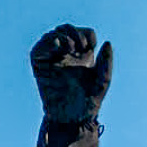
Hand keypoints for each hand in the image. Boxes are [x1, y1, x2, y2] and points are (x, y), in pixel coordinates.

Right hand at [30, 23, 112, 146]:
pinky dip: (47, 42)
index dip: (86, 35)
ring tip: (71, 48)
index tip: (90, 46)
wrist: (74, 117)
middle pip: (66, 29)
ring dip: (63, 36)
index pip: (82, 33)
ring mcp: (52, 59)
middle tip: (81, 46)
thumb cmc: (89, 102)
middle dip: (74, 32)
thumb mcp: (102, 80)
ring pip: (53, 35)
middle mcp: (66, 55)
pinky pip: (40, 47)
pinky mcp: (40, 65)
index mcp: (81, 56)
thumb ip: (107, 62)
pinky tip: (58, 45)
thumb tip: (107, 41)